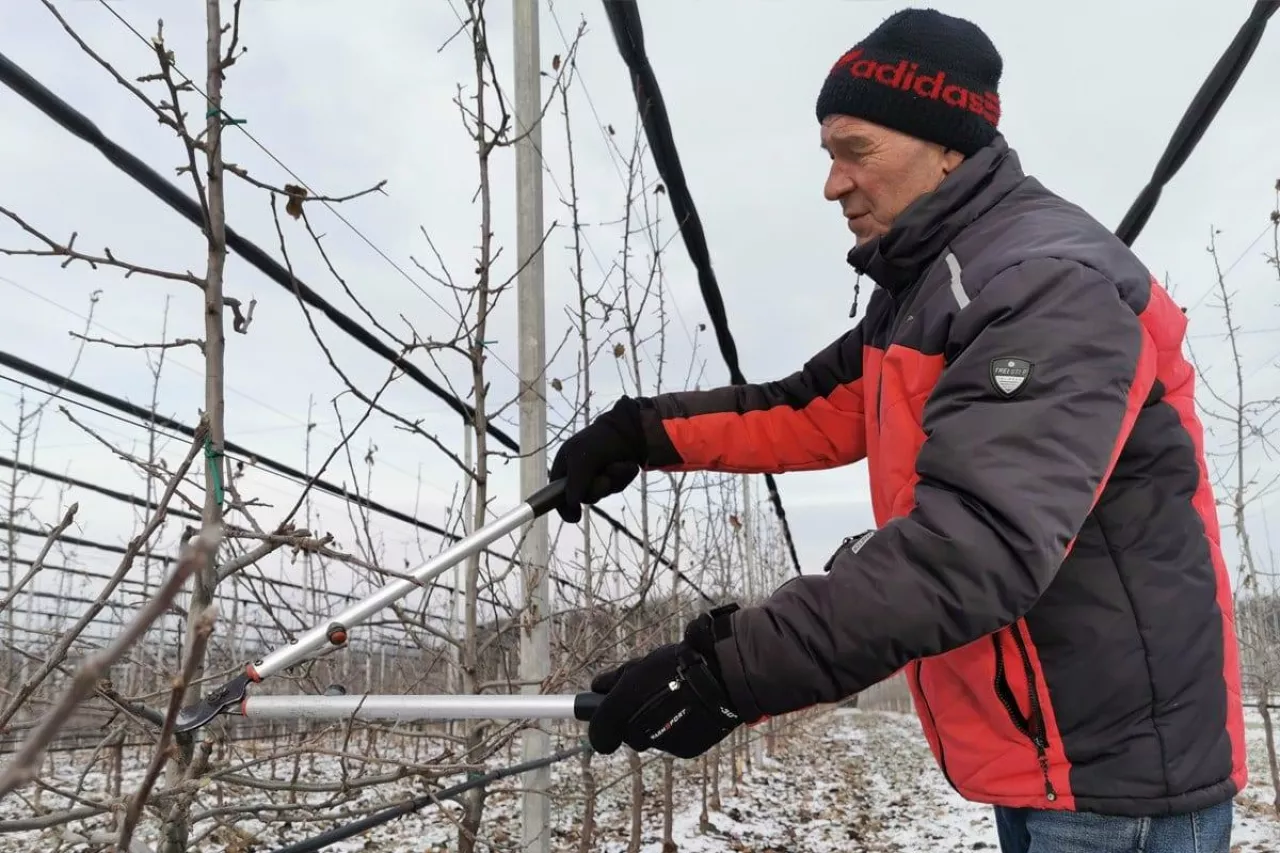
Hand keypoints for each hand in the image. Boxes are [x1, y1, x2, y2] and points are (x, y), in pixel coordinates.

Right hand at [549, 397, 646, 522]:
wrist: (627, 430)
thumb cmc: (598, 440)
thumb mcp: (582, 459)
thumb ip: (575, 482)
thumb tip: (572, 503)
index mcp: (564, 468)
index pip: (555, 495)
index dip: (563, 507)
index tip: (574, 517)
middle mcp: (579, 475)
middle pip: (584, 498)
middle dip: (597, 488)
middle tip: (603, 476)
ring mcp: (597, 478)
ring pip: (603, 493)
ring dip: (613, 479)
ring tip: (615, 463)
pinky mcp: (613, 479)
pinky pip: (618, 487)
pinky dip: (623, 476)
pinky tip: (625, 463)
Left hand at [587, 605, 743, 758]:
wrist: (723, 676)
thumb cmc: (680, 665)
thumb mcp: (640, 666)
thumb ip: (613, 681)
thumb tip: (597, 687)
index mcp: (626, 706)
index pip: (599, 727)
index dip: (595, 720)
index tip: (581, 716)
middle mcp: (641, 732)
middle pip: (627, 731)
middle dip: (631, 716)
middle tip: (646, 693)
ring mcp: (664, 743)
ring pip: (651, 735)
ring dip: (655, 722)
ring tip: (674, 696)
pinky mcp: (686, 751)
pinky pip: (674, 740)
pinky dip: (676, 728)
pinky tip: (689, 709)